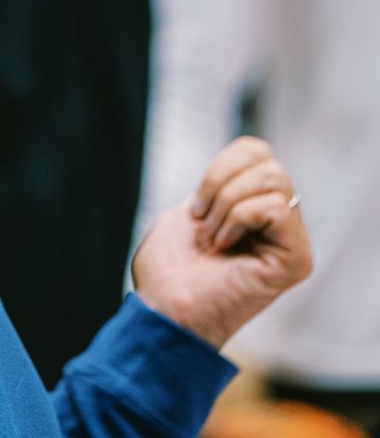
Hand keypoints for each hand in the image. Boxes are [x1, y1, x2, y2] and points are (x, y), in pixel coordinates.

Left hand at [132, 136, 312, 348]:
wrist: (163, 308)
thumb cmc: (169, 268)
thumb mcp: (195, 208)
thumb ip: (226, 182)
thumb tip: (252, 155)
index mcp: (257, 209)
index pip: (257, 151)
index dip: (220, 166)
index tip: (196, 206)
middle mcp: (282, 225)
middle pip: (267, 160)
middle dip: (220, 181)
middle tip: (202, 221)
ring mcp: (293, 243)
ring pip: (273, 179)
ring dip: (226, 202)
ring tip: (213, 237)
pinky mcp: (296, 260)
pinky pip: (274, 207)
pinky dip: (238, 218)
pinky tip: (224, 246)